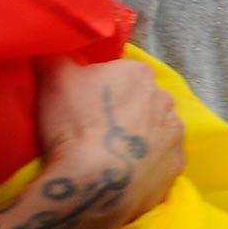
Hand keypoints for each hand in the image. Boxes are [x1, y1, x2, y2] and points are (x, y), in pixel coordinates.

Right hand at [0, 58, 184, 228]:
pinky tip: (125, 175)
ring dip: (138, 139)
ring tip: (110, 157)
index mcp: (138, 72)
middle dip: (124, 112)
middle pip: (141, 101)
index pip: (120, 74)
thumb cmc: (74, 125)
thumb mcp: (53, 78)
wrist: (92, 186)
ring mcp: (174, 135)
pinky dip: (146, 166)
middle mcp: (165, 98)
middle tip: (95, 132)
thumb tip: (51, 42)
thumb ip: (55, 55)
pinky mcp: (176, 169)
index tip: (83, 107)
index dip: (100, 90)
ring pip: (155, 130)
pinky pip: (160, 161)